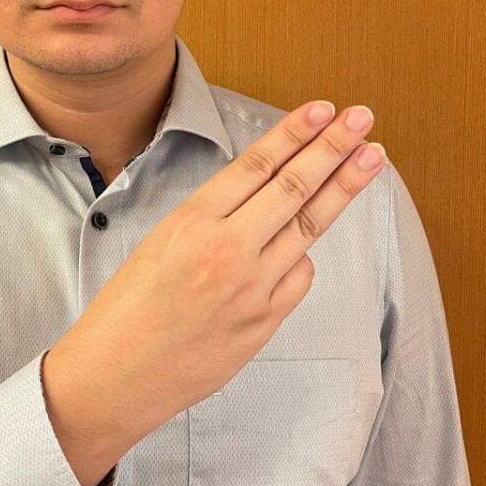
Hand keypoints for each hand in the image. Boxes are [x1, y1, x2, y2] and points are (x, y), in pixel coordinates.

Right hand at [69, 101, 384, 418]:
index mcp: (191, 222)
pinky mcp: (264, 322)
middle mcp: (227, 250)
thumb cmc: (126, 308)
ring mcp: (252, 288)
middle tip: (362, 119)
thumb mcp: (158, 242)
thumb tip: (260, 198)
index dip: (295, 133)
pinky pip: (299, 276)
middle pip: (294, 188)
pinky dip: (303, 255)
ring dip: (343, 189)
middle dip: (333, 148)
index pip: (256, 165)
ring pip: (308, 228)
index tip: (323, 110)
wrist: (116, 374)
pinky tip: (303, 244)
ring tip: (370, 159)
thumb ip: (210, 218)